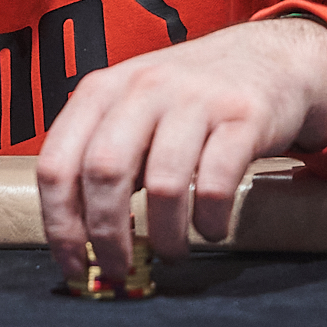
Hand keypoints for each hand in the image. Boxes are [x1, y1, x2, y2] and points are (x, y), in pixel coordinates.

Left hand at [35, 17, 326, 276]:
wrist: (268, 57)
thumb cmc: (189, 98)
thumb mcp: (133, 109)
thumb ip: (104, 158)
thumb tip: (82, 237)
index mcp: (103, 90)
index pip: (57, 162)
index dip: (59, 224)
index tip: (73, 264)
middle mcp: (144, 87)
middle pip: (104, 172)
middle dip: (106, 235)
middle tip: (118, 269)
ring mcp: (195, 99)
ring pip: (163, 184)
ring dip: (164, 236)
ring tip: (171, 252)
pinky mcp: (243, 116)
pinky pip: (217, 184)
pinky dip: (209, 221)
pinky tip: (210, 229)